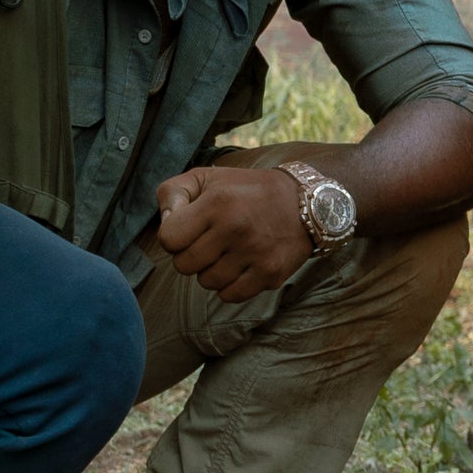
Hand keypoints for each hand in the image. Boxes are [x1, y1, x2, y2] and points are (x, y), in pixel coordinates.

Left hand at [152, 163, 315, 301]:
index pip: (168, 239)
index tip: (190, 228)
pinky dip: (230, 286)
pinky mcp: (270, 273)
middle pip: (184, 265)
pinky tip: (241, 267)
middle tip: (210, 242)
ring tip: (229, 252)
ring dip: (212, 270)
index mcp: (217, 202)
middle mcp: (235, 228)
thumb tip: (165, 223)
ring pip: (206, 282)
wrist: (307, 201)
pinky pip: (230, 295)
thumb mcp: (207, 177)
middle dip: (191, 255)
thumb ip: (172, 193)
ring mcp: (254, 253)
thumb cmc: (247, 190)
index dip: (174, 236)